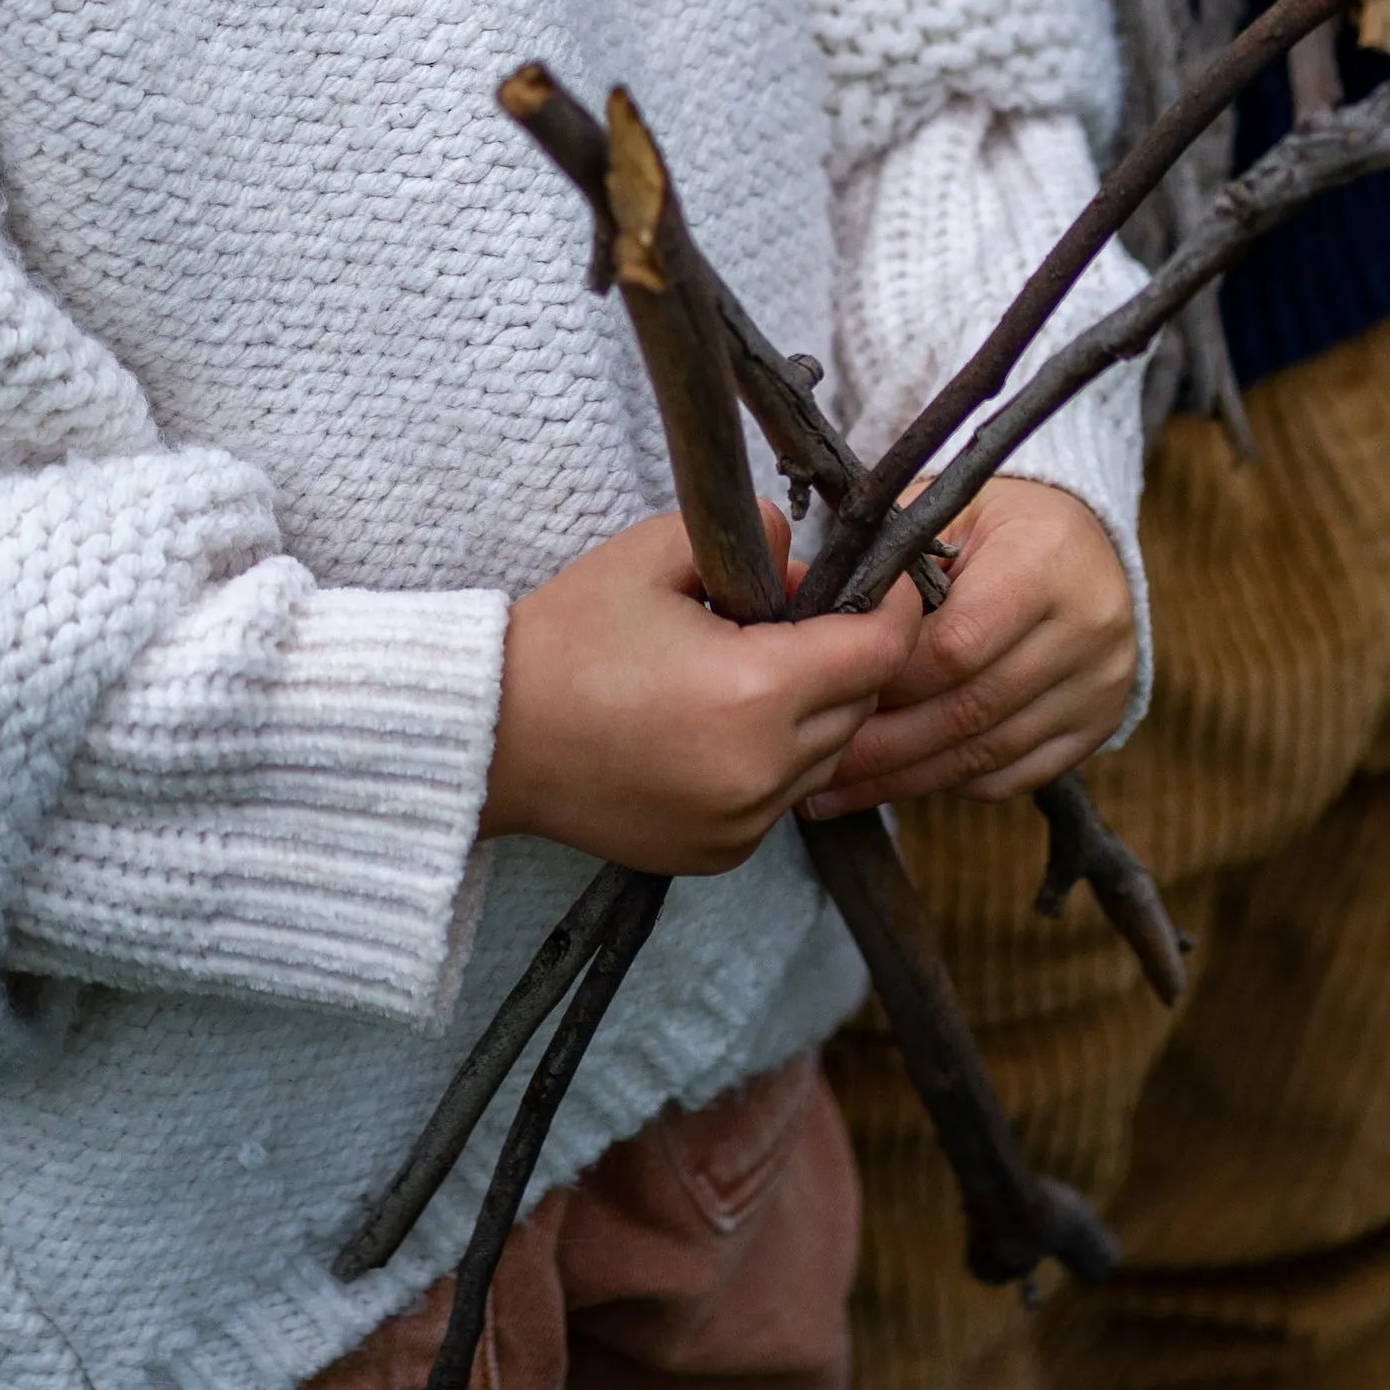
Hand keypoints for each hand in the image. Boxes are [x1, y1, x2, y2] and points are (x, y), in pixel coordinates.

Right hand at [480, 507, 922, 877]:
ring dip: (815, 709)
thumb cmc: (570, 637)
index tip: (889, 580)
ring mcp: (743, 825)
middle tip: (797, 611)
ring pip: (826, 756)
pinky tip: (718, 721)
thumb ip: (751, 535)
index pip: (878, 650)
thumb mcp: (657, 552)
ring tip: (750, 665)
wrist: (494, 736)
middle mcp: (762, 771)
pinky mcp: (720, 854)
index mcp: (756, 692)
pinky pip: (781, 797)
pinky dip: (773, 758)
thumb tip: (802, 556)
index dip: (895, 607)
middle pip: (861, 705)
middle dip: (850, 653)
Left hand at [807, 480, 1134, 811]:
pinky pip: (1016, 775)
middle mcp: (1086, 626)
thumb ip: (892, 567)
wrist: (1082, 541)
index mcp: (1043, 560)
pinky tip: (903, 782)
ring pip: (989, 753)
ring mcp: (1099, 684)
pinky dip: (954, 783)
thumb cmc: (994, 524)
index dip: (889, 677)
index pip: (956, 646)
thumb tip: (820, 634)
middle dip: (885, 745)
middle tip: (819, 763)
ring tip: (841, 789)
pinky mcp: (1099, 723)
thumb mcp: (946, 515)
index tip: (830, 693)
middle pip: (970, 710)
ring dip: (908, 778)